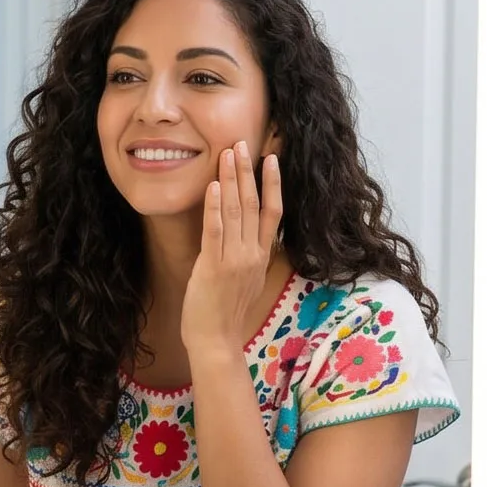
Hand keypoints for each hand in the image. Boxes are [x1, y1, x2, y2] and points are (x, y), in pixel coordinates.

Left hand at [180, 141, 281, 355]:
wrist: (217, 343)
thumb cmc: (225, 316)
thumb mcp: (245, 282)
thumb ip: (248, 259)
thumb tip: (248, 241)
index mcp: (261, 257)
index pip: (273, 212)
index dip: (272, 183)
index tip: (270, 158)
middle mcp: (252, 255)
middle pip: (254, 205)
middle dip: (248, 171)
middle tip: (241, 143)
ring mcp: (234, 261)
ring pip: (236, 212)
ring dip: (232, 180)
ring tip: (227, 154)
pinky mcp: (213, 268)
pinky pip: (214, 232)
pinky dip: (215, 208)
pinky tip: (214, 186)